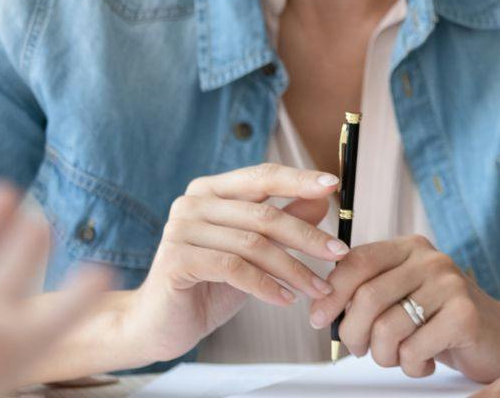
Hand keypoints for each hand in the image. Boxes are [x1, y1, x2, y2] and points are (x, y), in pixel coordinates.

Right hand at [123, 162, 349, 361]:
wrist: (161, 325)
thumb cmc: (209, 285)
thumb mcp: (254, 252)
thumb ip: (282, 223)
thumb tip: (321, 202)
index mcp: (211, 190)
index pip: (262, 175)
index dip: (299, 179)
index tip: (334, 185)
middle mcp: (193, 202)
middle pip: (264, 214)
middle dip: (307, 236)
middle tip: (338, 253)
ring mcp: (180, 228)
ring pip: (253, 244)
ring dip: (293, 269)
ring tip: (318, 288)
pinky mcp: (176, 259)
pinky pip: (234, 268)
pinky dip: (266, 285)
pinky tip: (285, 299)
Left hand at [307, 234, 499, 381]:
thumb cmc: (443, 320)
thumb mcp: (404, 296)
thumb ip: (369, 291)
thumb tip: (320, 305)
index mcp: (410, 249)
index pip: (356, 261)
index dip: (330, 293)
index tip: (319, 319)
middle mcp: (430, 260)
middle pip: (367, 298)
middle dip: (354, 335)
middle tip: (362, 350)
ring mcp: (450, 285)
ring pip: (387, 329)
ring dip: (385, 356)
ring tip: (401, 357)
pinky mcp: (464, 315)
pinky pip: (413, 349)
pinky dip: (412, 366)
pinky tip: (426, 361)